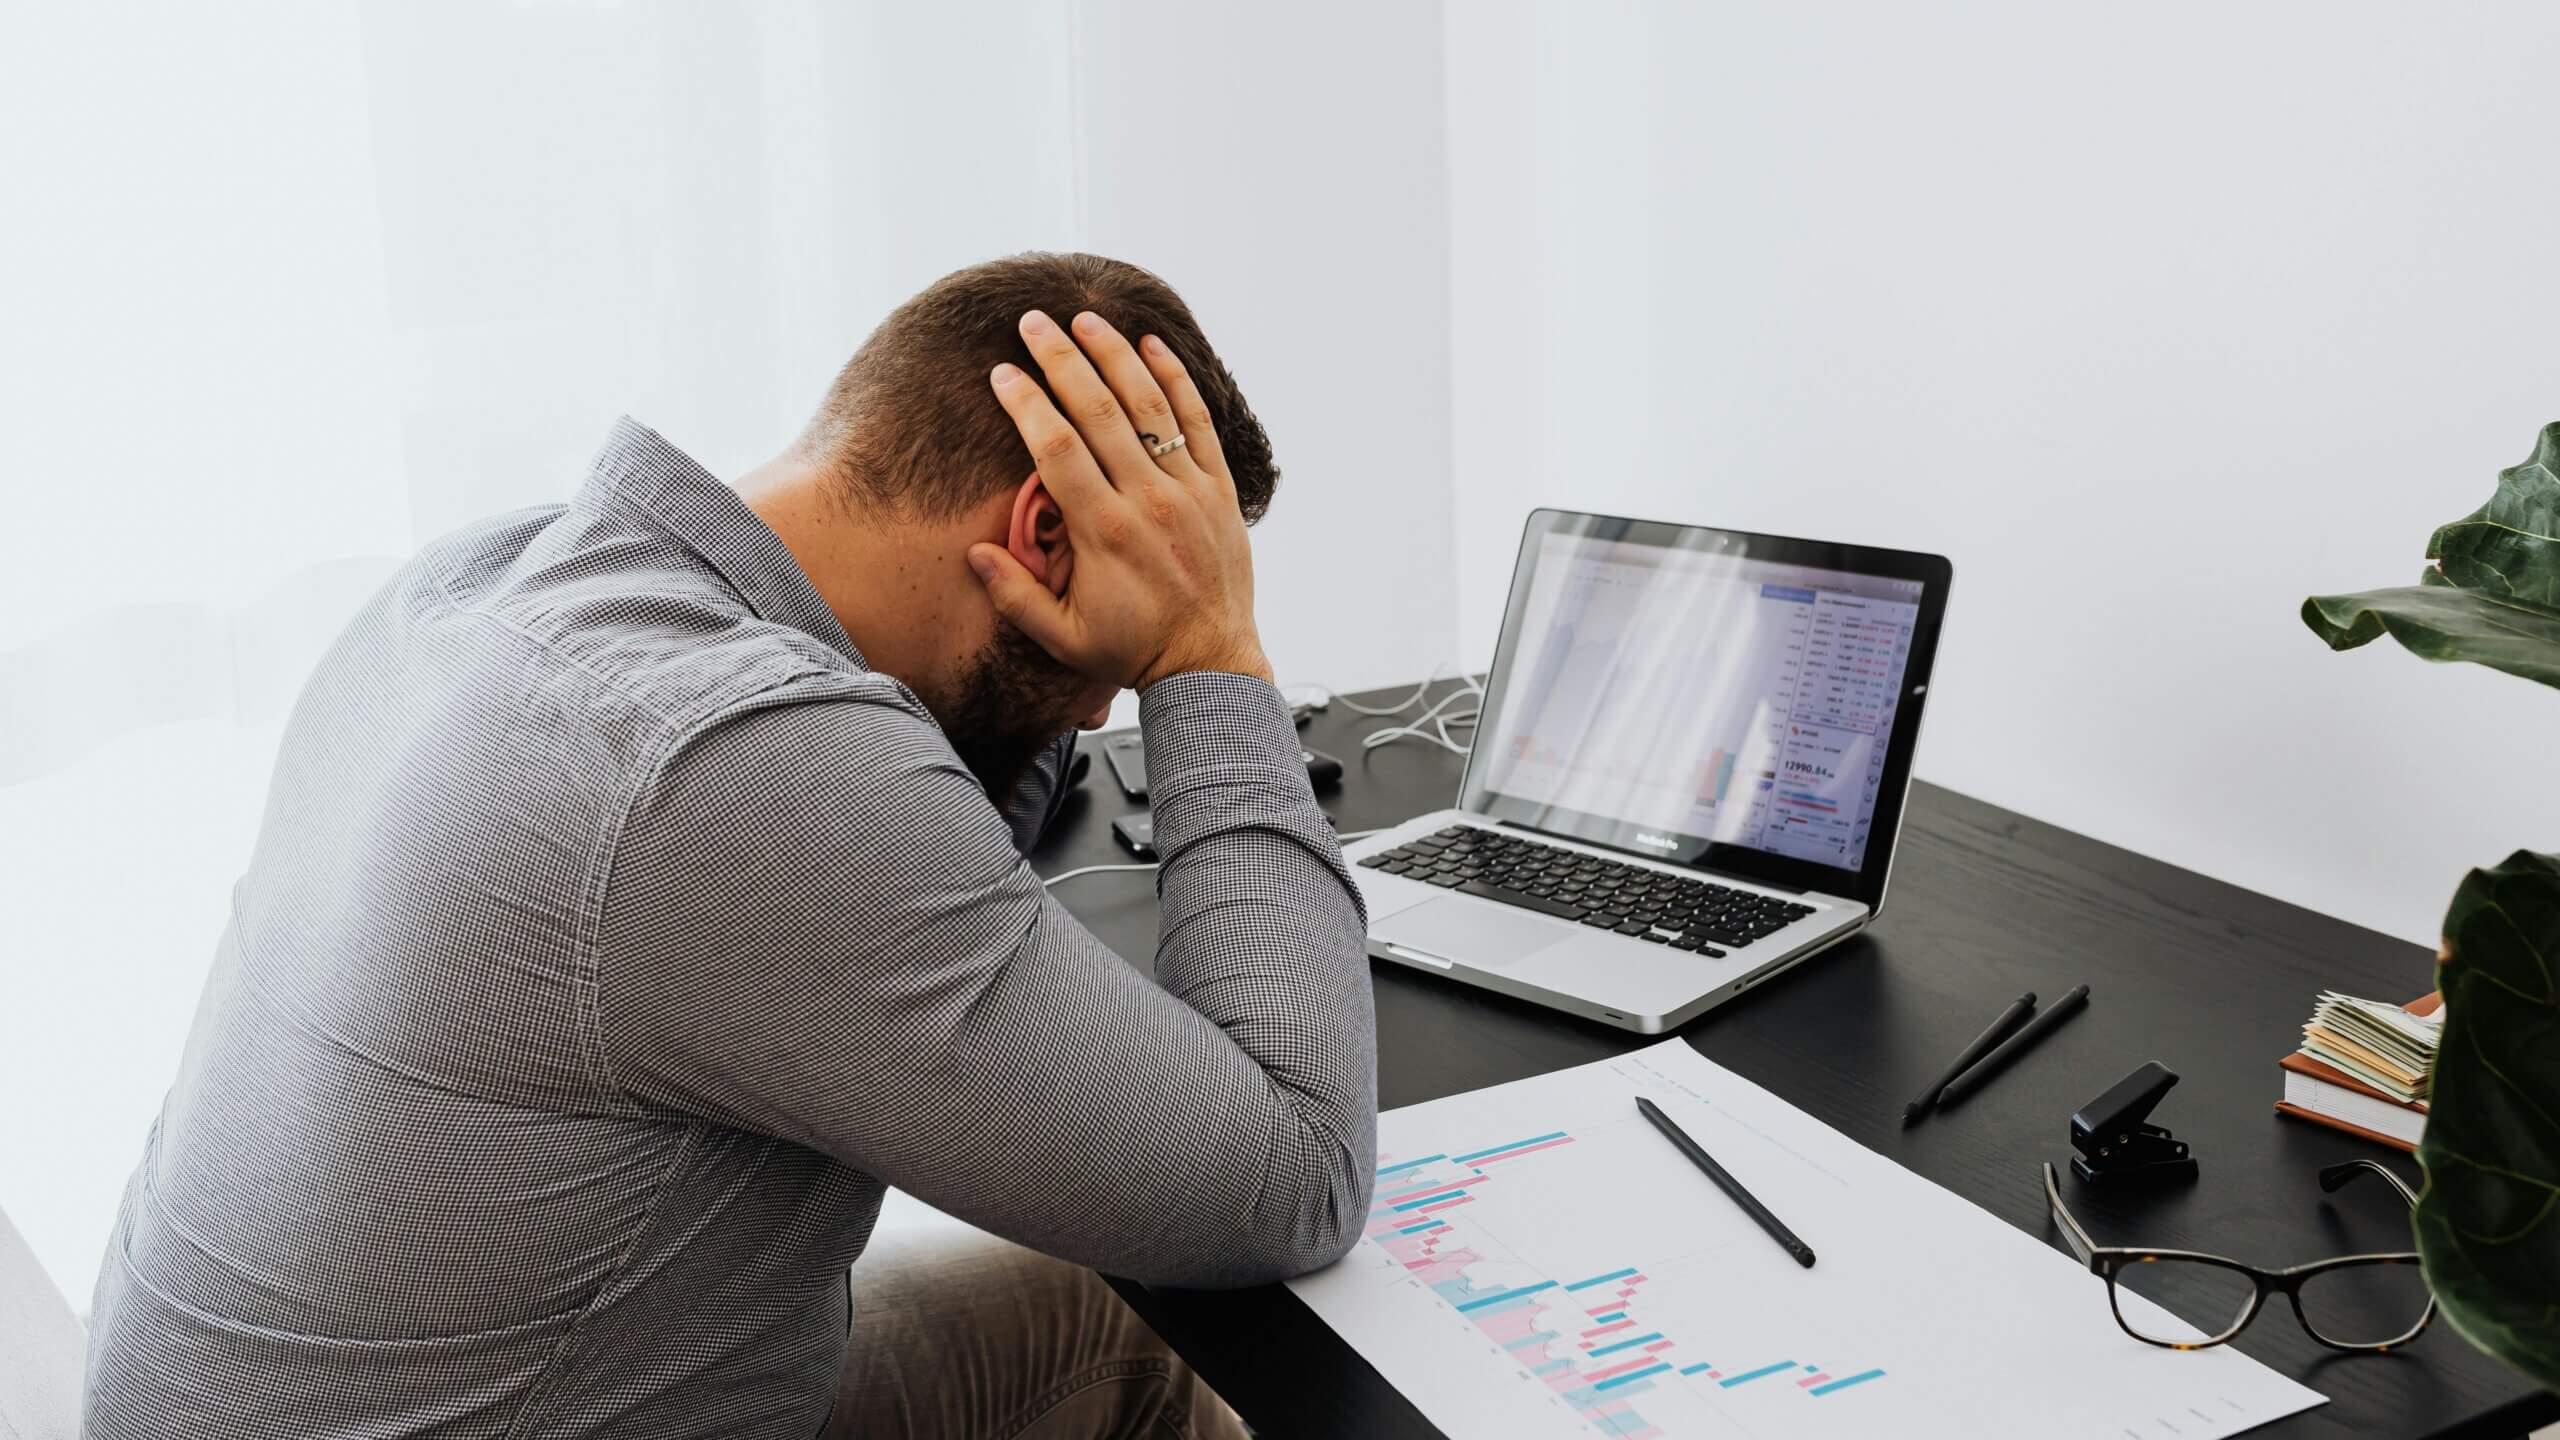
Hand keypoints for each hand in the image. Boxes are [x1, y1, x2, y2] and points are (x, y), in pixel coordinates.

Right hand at [967, 309, 1270, 690]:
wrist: (1209, 664)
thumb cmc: (1132, 650)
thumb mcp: (1062, 637)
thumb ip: (1015, 594)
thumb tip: (975, 552)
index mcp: (1103, 532)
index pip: (1056, 448)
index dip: (1026, 403)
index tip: (1001, 372)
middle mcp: (1147, 501)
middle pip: (1099, 411)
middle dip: (1062, 359)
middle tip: (1033, 321)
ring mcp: (1189, 491)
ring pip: (1149, 406)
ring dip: (1115, 355)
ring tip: (1086, 318)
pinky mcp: (1220, 490)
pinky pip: (1198, 422)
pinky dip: (1177, 379)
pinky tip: (1152, 345)